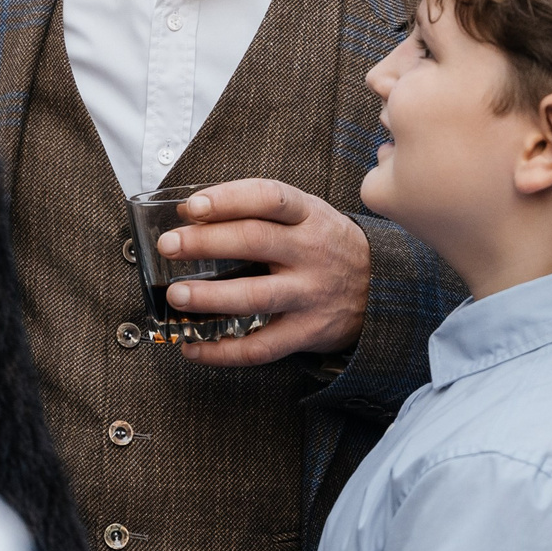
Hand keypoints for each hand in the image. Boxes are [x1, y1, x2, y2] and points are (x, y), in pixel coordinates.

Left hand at [160, 178, 368, 366]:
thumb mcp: (306, 215)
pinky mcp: (308, 332)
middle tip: (169, 245)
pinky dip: (223, 352)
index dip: (229, 199)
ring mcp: (311, 294)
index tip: (193, 206)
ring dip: (211, 297)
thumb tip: (189, 212)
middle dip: (206, 243)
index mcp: (308, 216)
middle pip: (255, 241)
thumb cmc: (326, 245)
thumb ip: (257, 210)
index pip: (269, 198)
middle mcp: (311, 252)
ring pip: (256, 295)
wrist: (382, 289)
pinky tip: (193, 348)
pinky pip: (262, 347)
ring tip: (176, 296)